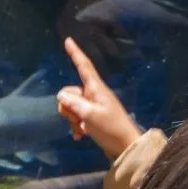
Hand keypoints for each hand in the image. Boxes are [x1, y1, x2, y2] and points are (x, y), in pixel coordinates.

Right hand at [57, 37, 142, 160]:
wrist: (126, 147)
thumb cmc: (110, 129)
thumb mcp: (89, 115)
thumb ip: (73, 103)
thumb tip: (61, 96)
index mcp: (96, 89)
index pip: (84, 66)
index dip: (75, 54)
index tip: (68, 40)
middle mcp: (94, 94)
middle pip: (70, 92)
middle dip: (67, 106)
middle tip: (76, 119)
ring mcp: (94, 106)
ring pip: (71, 105)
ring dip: (71, 118)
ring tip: (80, 129)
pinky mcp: (94, 117)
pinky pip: (77, 116)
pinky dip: (76, 125)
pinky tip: (80, 135)